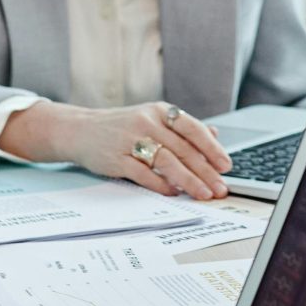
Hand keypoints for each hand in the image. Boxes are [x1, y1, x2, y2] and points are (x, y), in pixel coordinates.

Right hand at [5, 100, 231, 200]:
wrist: (79, 130)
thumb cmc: (120, 126)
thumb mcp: (152, 119)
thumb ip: (182, 128)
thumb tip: (215, 135)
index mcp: (159, 111)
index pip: (193, 129)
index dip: (212, 148)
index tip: (226, 166)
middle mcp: (146, 122)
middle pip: (183, 149)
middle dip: (205, 172)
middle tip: (220, 188)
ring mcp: (130, 140)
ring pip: (167, 161)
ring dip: (189, 181)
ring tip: (203, 194)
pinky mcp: (116, 158)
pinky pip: (144, 174)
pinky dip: (161, 184)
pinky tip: (174, 193)